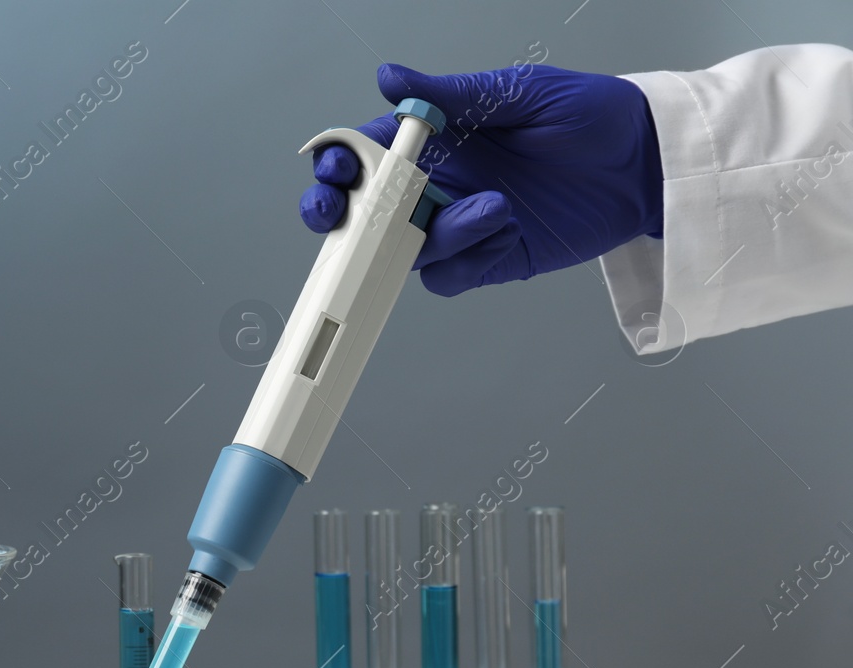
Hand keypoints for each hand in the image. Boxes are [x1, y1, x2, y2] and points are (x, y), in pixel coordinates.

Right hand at [299, 63, 662, 296]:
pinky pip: (448, 276)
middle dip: (340, 216)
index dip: (337, 164)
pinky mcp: (486, 259)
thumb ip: (450, 93)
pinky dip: (469, 259)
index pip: (365, 154)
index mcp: (436, 140)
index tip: (335, 168)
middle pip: (362, 211)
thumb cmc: (591, 116)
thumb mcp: (520, 92)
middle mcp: (438, 185)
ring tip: (494, 209)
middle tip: (343, 213)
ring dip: (437, 235)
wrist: (644, 163)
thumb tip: (390, 79)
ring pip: (404, 249)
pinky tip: (507, 230)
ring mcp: (458, 225)